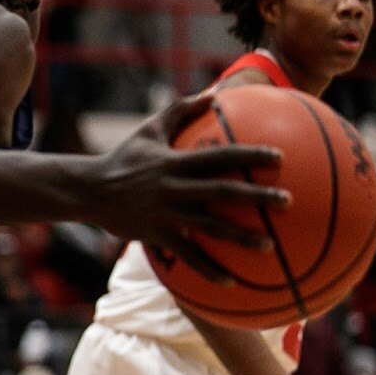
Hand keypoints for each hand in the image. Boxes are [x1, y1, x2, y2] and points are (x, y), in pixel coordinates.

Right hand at [83, 93, 288, 281]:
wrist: (88, 190)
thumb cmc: (123, 157)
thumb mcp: (149, 129)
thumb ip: (182, 110)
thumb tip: (215, 93)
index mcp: (175, 162)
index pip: (219, 156)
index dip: (249, 156)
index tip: (279, 158)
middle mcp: (174, 188)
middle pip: (222, 192)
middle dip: (256, 197)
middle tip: (287, 201)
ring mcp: (165, 213)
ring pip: (209, 227)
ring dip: (240, 238)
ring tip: (270, 246)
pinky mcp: (156, 235)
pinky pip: (186, 255)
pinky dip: (208, 269)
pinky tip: (231, 281)